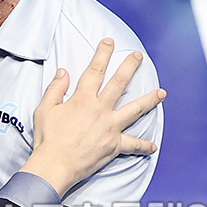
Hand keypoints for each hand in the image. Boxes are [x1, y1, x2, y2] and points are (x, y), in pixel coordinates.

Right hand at [20, 38, 165, 197]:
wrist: (55, 164)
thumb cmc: (48, 138)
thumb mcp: (45, 109)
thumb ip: (55, 88)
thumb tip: (63, 72)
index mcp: (82, 99)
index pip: (94, 71)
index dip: (102, 54)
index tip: (109, 42)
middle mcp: (99, 110)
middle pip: (118, 83)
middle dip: (130, 67)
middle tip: (138, 57)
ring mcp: (110, 127)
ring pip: (134, 110)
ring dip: (149, 100)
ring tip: (161, 93)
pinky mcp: (114, 145)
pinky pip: (133, 144)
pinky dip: (144, 146)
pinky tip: (153, 146)